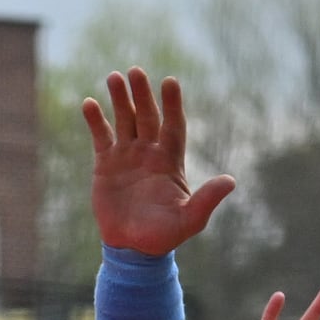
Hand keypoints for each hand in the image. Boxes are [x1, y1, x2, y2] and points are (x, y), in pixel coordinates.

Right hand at [79, 68, 234, 259]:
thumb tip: (230, 181)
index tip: (170, 82)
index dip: (172, 104)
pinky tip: (88, 103)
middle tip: (136, 71)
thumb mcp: (190, 219)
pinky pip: (101, 137)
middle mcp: (149, 152)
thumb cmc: (165, 235)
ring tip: (114, 77)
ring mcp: (127, 156)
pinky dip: (95, 120)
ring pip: (125, 120)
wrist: (133, 248)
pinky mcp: (106, 165)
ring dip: (120, 99)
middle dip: (142, 94)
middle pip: (148, 115)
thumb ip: (207, 199)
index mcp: (170, 160)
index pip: (173, 124)